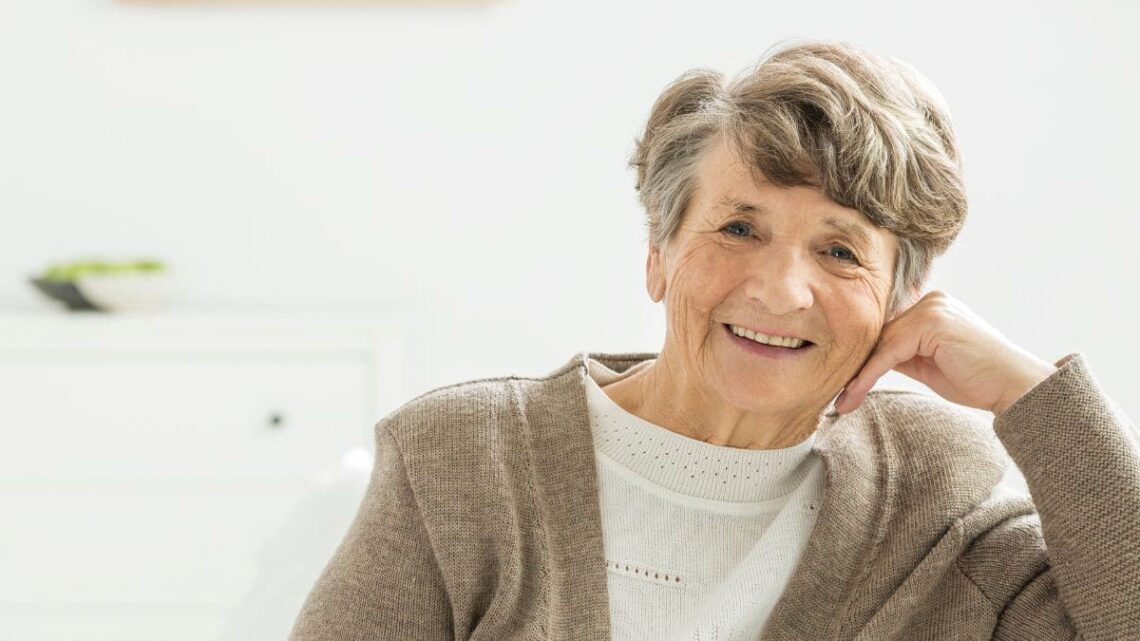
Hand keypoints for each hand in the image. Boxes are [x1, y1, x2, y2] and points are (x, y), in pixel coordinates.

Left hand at [834, 290, 1057, 416]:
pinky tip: (853, 396)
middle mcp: (931, 300)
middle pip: (879, 335)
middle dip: (856, 368)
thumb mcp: (928, 364)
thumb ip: (901, 354)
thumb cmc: (977, 380)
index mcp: (931, 306)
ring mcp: (931, 309)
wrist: (1016, 387)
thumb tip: (866, 360)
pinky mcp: (931, 324)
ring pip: (880, 345)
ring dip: (858, 377)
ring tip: (841, 403)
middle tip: (836, 396)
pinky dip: (869, 376)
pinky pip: (888, 353)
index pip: (885, 331)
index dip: (862, 359)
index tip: (842, 385)